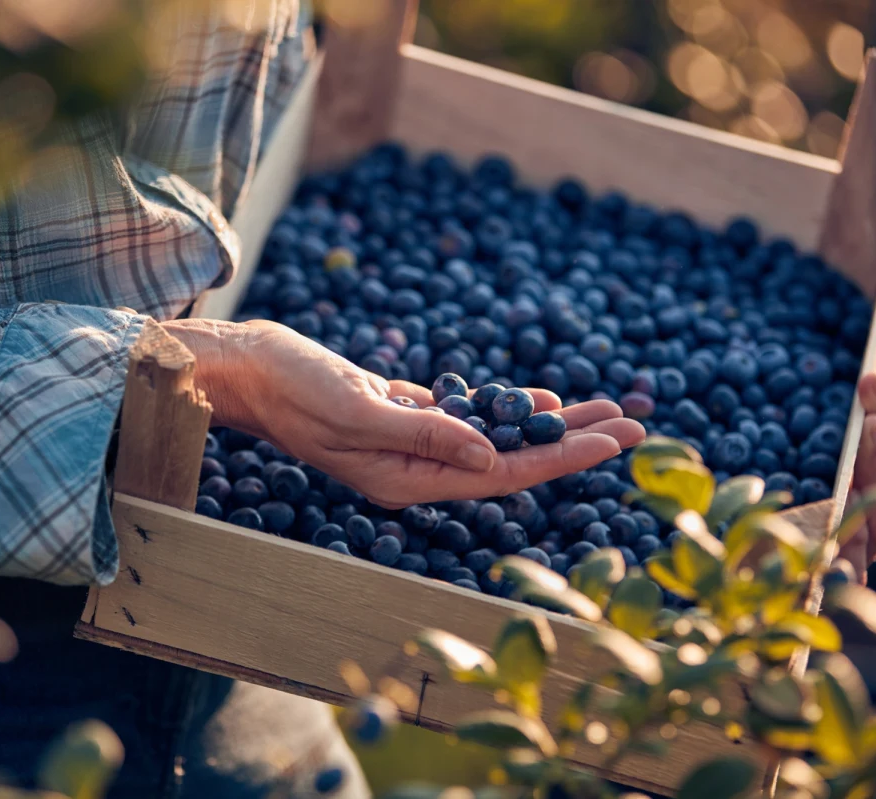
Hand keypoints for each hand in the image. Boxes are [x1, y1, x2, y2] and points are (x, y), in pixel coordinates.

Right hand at [163, 319, 644, 507]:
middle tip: (631, 424)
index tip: (610, 440)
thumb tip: (492, 453)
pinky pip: (467, 418)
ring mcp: (408, 445)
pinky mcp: (401, 417)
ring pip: (494, 437)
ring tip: (602, 409)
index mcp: (404, 479)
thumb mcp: (355, 409)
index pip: (500, 474)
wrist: (244, 370)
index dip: (559, 457)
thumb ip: (423, 434)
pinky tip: (535, 398)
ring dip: (545, 423)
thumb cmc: (288, 387)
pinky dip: (503, 406)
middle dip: (569, 442)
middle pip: (509, 460)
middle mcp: (413, 470)